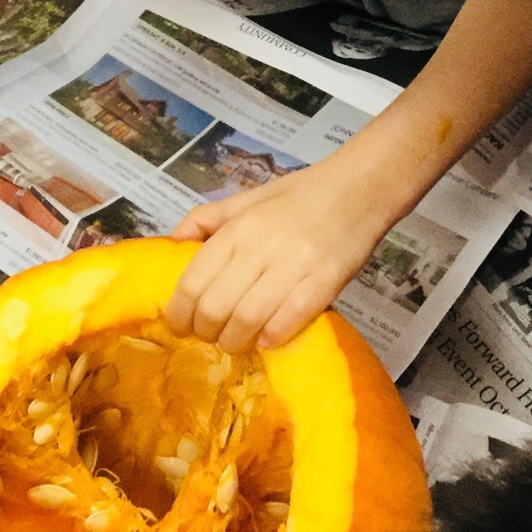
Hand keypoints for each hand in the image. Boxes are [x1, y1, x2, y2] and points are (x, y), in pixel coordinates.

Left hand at [165, 164, 393, 351]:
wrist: (360, 189)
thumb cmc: (300, 195)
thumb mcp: (247, 199)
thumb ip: (207, 219)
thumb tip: (172, 244)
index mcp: (237, 228)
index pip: (191, 283)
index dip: (178, 314)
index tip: (180, 326)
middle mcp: (259, 248)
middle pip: (214, 308)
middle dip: (205, 333)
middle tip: (209, 336)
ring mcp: (293, 267)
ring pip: (247, 321)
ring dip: (235, 342)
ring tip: (236, 342)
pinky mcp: (324, 284)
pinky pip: (286, 323)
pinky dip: (270, 339)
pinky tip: (267, 338)